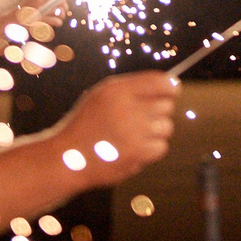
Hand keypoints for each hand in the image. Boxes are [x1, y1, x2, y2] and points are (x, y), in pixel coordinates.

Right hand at [53, 72, 176, 180]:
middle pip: (167, 105)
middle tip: (140, 119)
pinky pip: (162, 147)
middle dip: (157, 111)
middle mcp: (128, 108)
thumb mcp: (102, 95)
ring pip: (167, 127)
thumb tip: (170, 86)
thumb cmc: (88, 123)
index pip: (161, 82)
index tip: (169, 93)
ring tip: (135, 135)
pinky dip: (152, 149)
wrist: (70, 157)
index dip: (170, 87)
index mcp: (119, 90)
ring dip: (155, 131)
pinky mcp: (138, 154)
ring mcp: (134, 132)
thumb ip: (132, 88)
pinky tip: (136, 148)